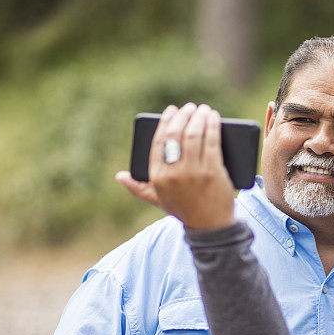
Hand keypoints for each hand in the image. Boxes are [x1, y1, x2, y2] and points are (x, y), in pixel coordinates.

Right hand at [120, 103, 235, 229]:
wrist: (210, 227)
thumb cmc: (184, 210)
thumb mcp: (158, 200)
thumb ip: (138, 188)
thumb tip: (120, 176)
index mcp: (158, 177)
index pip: (159, 142)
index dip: (165, 122)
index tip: (172, 110)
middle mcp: (173, 173)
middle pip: (176, 134)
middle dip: (183, 116)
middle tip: (190, 108)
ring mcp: (194, 172)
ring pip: (194, 135)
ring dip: (199, 117)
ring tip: (203, 110)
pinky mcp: (212, 171)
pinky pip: (211, 142)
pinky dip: (212, 126)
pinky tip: (213, 118)